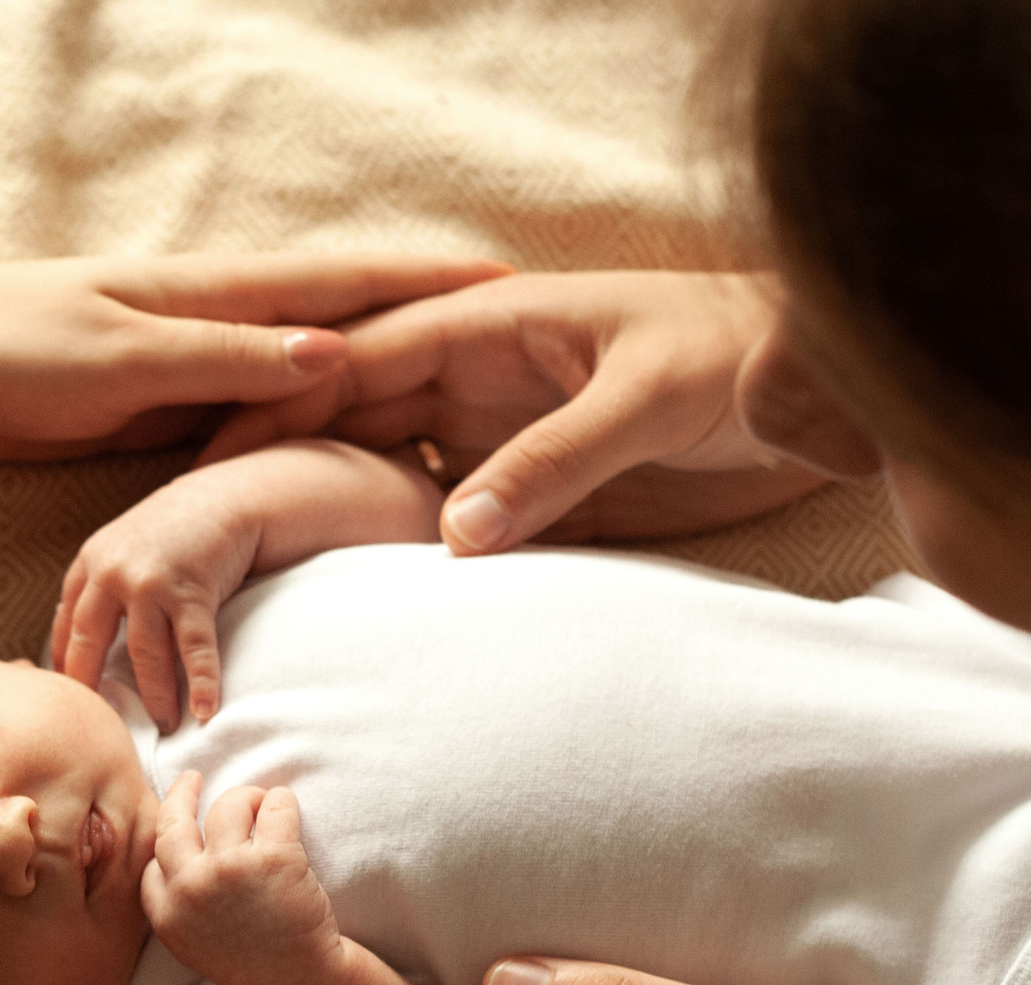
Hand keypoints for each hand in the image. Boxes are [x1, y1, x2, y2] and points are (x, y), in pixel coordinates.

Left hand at [0, 251, 510, 460]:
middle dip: (425, 321)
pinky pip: (260, 412)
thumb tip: (332, 354)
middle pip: (344, 320)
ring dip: (380, 371)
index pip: (341, 283)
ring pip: (307, 369)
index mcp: (211, 298)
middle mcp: (215, 324)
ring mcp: (193, 365)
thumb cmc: (0, 349)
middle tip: (514, 337)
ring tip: (457, 390)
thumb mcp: (114, 360)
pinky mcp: (164, 408)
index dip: (423, 283)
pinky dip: (312, 414)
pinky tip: (341, 432)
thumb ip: (218, 361)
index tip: (506, 282)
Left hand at [51, 467, 261, 728]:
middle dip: (93, 689)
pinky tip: (202, 712)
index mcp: (89, 566)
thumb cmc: (168, 534)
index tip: (70, 701)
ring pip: (144, 653)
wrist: (220, 499)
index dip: (66, 667)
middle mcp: (112, 573)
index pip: (66, 627)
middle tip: (101, 727)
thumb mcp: (117, 551)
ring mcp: (151, 582)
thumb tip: (68, 645)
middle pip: (90, 643)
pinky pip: (194, 648)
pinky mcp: (192, 591)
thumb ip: (93, 589)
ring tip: (164, 725)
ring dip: (155, 696)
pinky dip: (201, 682)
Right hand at [143, 773, 340, 984]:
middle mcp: (192, 886)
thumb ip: (178, 903)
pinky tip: (285, 808)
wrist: (298, 981)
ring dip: (246, 797)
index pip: (154, 861)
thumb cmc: (250, 961)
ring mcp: (232, 869)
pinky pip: (275, 806)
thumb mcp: (193, 942)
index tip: (179, 830)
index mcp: (168, 913)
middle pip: (175, 820)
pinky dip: (281, 801)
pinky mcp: (275, 857)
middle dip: (183, 792)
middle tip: (192, 778)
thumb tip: (173, 857)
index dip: (167, 842)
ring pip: (229, 804)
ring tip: (260, 804)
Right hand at [200, 271, 829, 549]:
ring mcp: (508, 442)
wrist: (825, 395)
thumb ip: (553, 463)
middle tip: (205, 531)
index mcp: (492, 330)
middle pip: (356, 421)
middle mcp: (485, 384)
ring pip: (397, 478)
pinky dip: (415, 564)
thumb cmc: (742, 360)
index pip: (360, 361)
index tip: (213, 455)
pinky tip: (368, 608)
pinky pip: (460, 531)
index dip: (283, 404)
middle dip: (284, 466)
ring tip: (263, 579)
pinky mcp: (544, 498)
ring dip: (342, 520)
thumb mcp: (646, 401)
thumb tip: (453, 539)